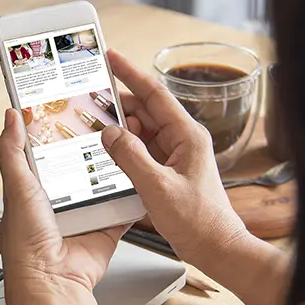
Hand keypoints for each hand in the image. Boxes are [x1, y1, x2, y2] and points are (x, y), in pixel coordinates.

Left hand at [0, 109, 129, 302]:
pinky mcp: (106, 226)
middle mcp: (60, 199)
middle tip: (111, 118)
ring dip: (116, 166)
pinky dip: (135, 195)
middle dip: (94, 144)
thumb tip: (10, 116)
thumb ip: (12, 151)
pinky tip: (144, 174)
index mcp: (34, 187)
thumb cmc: (27, 241)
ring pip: (105, 181)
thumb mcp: (17, 186)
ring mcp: (85, 213)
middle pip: (80, 162)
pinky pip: (125, 206)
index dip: (58, 129)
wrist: (52, 282)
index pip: (47, 150)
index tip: (73, 104)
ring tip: (131, 139)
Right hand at [100, 50, 248, 266]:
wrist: (215, 247)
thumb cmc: (198, 220)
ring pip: (141, 132)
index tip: (111, 57)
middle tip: (89, 100)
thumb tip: (109, 133)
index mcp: (187, 135)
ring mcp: (175, 156)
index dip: (130, 73)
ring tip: (93, 127)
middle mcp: (182, 140)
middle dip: (117, 104)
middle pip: (144, 111)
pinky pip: (142, 151)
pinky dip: (124, 149)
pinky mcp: (168, 171)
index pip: (154, 94)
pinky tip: (107, 153)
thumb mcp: (157, 186)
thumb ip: (130, 156)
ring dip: (119, 129)